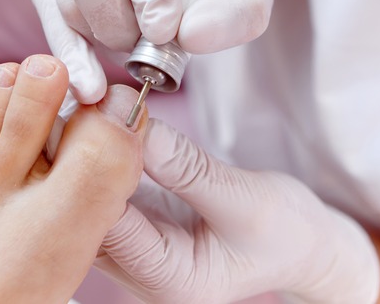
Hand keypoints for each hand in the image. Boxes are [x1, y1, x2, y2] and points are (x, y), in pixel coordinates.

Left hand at [96, 119, 379, 302]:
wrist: (301, 245)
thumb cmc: (285, 233)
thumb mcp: (244, 198)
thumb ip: (186, 166)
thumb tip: (134, 123)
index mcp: (167, 278)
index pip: (107, 225)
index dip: (93, 164)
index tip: (101, 111)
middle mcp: (140, 272)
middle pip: (81, 213)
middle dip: (78, 154)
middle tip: (92, 101)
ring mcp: (134, 250)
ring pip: (82, 200)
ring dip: (84, 151)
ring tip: (97, 105)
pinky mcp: (135, 225)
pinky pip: (102, 189)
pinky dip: (100, 154)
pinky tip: (105, 121)